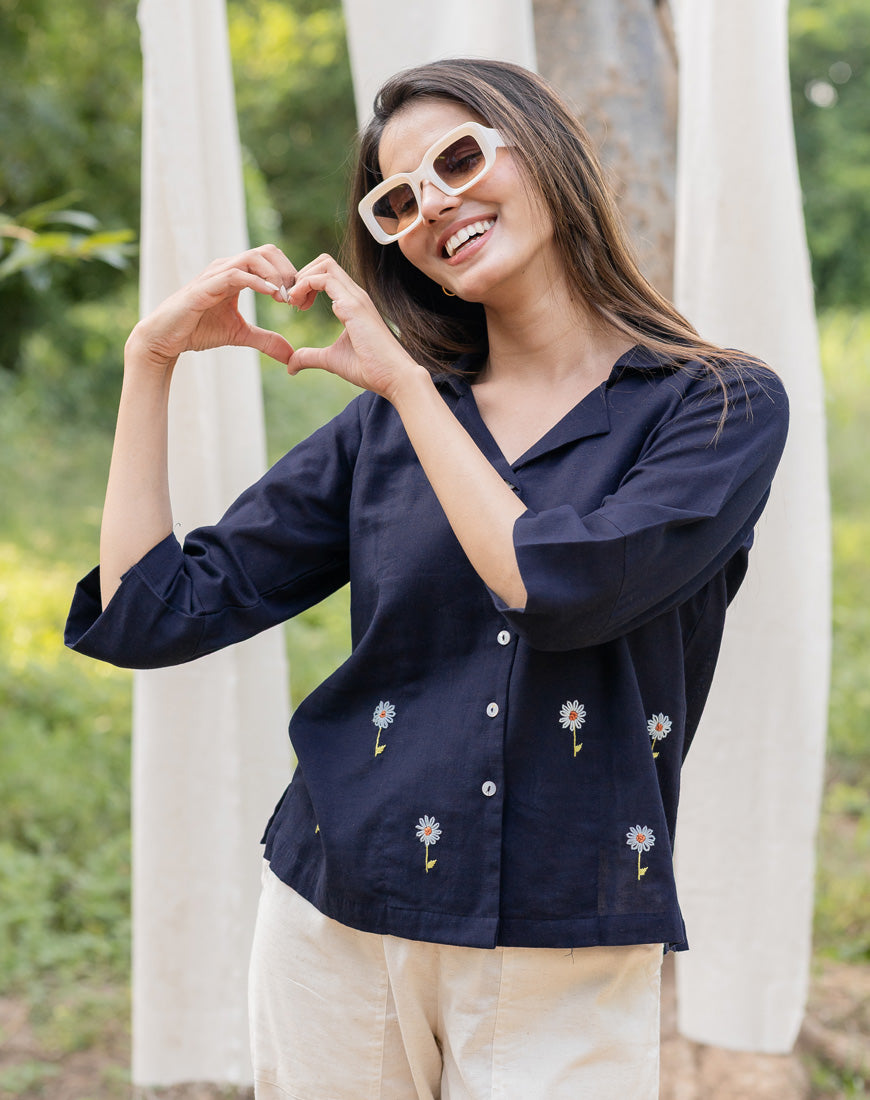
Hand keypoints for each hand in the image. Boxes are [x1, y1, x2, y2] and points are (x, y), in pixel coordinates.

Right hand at [126, 244, 297, 370]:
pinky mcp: (205, 286)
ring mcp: (216, 274)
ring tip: (285, 298)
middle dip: (288, 271)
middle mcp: (227, 267)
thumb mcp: (240, 335)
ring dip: (275, 275)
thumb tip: (290, 355)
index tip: (300, 301)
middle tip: (296, 298)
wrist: (166, 338)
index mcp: (237, 273)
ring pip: (253, 258)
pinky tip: (270, 294)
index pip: (271, 259)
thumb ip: (265, 340)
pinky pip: (235, 275)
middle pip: (267, 251)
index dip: (291, 275)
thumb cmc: (198, 329)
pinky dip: (256, 282)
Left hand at [286, 254, 425, 401]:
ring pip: (324, 264)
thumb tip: (291, 365)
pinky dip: (305, 285)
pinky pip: (325, 279)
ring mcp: (356, 297)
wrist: (393, 377)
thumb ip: (311, 357)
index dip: (305, 284)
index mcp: (352, 303)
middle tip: (293, 302)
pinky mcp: (353, 306)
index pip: (326, 274)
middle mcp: (355, 295)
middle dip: (301, 275)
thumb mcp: (331, 360)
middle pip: (324, 262)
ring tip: (294, 302)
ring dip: (302, 279)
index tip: (296, 306)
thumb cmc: (369, 368)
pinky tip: (299, 305)